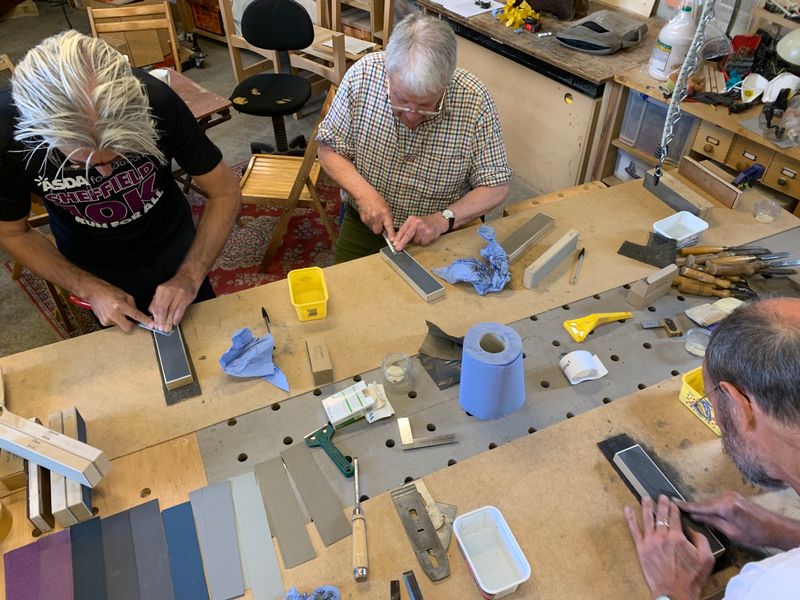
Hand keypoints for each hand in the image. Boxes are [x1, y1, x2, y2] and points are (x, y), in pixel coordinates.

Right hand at [83, 281, 151, 331]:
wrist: (94, 292)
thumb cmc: (109, 291)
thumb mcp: (125, 295)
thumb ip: (133, 306)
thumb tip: (138, 315)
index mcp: (120, 305)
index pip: (136, 315)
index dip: (145, 321)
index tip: (151, 325)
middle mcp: (113, 314)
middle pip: (128, 327)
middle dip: (132, 325)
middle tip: (132, 319)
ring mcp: (107, 319)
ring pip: (121, 326)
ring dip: (123, 320)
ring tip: (117, 311)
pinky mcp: (103, 322)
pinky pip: (114, 324)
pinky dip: (116, 320)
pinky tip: (112, 313)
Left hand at [148, 272, 198, 331]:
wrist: (189, 277)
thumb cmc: (176, 285)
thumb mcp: (164, 290)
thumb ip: (158, 300)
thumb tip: (153, 313)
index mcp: (161, 290)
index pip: (155, 306)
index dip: (154, 317)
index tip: (154, 325)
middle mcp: (168, 291)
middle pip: (162, 309)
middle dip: (160, 321)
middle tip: (161, 329)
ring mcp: (178, 294)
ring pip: (171, 311)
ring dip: (168, 321)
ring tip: (167, 328)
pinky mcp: (186, 298)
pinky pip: (180, 310)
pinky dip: (176, 318)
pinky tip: (175, 323)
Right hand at [355, 191, 393, 236]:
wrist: (364, 195)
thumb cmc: (377, 200)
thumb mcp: (386, 207)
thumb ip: (388, 218)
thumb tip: (390, 228)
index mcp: (384, 213)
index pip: (388, 226)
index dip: (390, 234)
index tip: (392, 240)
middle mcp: (377, 217)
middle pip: (378, 231)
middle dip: (380, 229)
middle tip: (380, 223)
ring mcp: (369, 219)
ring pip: (372, 229)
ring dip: (374, 225)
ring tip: (374, 217)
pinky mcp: (363, 220)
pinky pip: (368, 225)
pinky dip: (370, 222)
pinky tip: (370, 215)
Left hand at [393, 214, 447, 251]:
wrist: (438, 221)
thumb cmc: (424, 223)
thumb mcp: (413, 223)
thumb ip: (405, 229)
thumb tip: (395, 238)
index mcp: (412, 220)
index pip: (403, 230)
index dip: (398, 237)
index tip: (394, 243)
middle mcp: (418, 223)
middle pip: (408, 235)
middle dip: (402, 243)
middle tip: (398, 249)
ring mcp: (424, 228)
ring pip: (416, 241)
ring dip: (417, 241)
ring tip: (421, 235)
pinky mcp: (430, 234)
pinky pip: (423, 243)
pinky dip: (423, 242)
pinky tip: (426, 237)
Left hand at [624, 495, 713, 599]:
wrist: (675, 593)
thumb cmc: (692, 578)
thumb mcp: (706, 558)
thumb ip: (702, 540)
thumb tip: (694, 530)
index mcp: (678, 537)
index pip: (675, 517)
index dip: (674, 508)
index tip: (673, 502)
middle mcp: (662, 536)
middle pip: (661, 515)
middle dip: (661, 503)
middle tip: (661, 496)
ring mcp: (650, 542)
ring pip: (647, 519)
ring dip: (646, 506)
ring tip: (645, 497)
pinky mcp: (641, 548)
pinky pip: (633, 530)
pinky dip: (630, 518)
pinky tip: (627, 509)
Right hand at [677, 492, 799, 550]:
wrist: (775, 528)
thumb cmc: (754, 534)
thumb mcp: (731, 532)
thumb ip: (712, 522)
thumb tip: (694, 516)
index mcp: (725, 506)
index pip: (700, 506)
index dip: (685, 505)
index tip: (672, 502)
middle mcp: (726, 497)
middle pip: (704, 502)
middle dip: (692, 507)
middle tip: (677, 509)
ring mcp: (731, 495)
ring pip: (710, 501)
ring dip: (701, 507)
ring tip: (688, 512)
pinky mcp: (734, 496)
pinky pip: (717, 501)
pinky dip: (710, 506)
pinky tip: (705, 512)